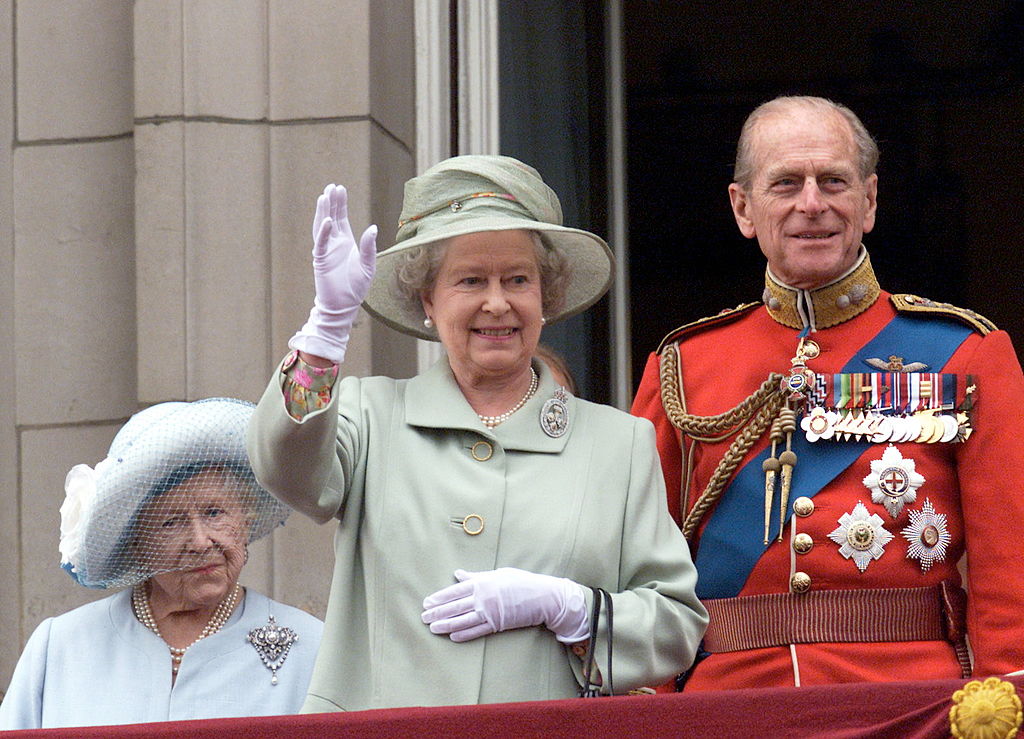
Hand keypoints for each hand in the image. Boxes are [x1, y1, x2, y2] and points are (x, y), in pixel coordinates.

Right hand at [288, 184, 377, 363]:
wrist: (344, 306)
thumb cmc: (356, 288)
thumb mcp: (368, 266)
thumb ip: (369, 247)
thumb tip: (373, 227)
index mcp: (346, 242)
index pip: (342, 218)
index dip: (340, 204)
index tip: (339, 188)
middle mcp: (334, 244)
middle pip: (331, 217)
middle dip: (331, 202)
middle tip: (332, 187)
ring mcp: (326, 251)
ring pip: (322, 227)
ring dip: (323, 212)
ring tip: (324, 196)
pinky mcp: (321, 260)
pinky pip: (321, 243)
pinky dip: (323, 232)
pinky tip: (327, 220)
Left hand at [421, 567, 588, 643]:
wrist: (542, 596)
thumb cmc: (521, 581)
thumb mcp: (498, 573)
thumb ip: (476, 576)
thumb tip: (458, 574)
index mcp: (482, 583)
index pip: (455, 591)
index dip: (439, 598)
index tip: (426, 602)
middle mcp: (482, 598)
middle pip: (454, 607)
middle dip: (437, 613)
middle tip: (424, 618)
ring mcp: (489, 612)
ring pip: (462, 621)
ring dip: (446, 625)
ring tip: (433, 628)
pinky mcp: (497, 625)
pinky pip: (477, 631)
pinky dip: (464, 634)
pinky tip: (452, 637)